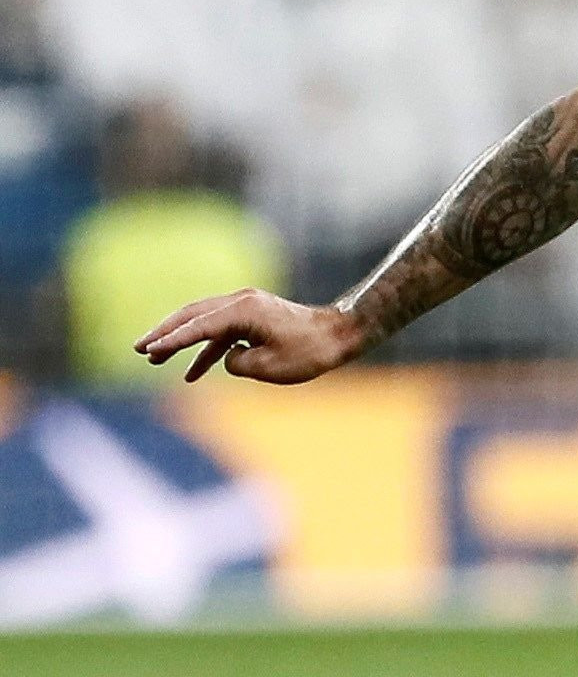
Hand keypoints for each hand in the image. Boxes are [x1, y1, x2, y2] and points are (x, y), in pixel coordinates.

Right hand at [136, 291, 366, 385]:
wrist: (341, 334)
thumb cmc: (310, 350)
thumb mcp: (269, 366)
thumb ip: (236, 362)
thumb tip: (226, 357)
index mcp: (242, 311)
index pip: (197, 326)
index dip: (171, 341)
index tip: (148, 351)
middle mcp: (241, 302)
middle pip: (192, 316)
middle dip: (165, 333)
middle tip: (138, 349)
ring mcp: (247, 308)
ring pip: (204, 323)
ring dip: (181, 341)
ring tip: (154, 359)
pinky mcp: (254, 318)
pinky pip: (222, 333)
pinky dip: (207, 350)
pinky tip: (192, 373)